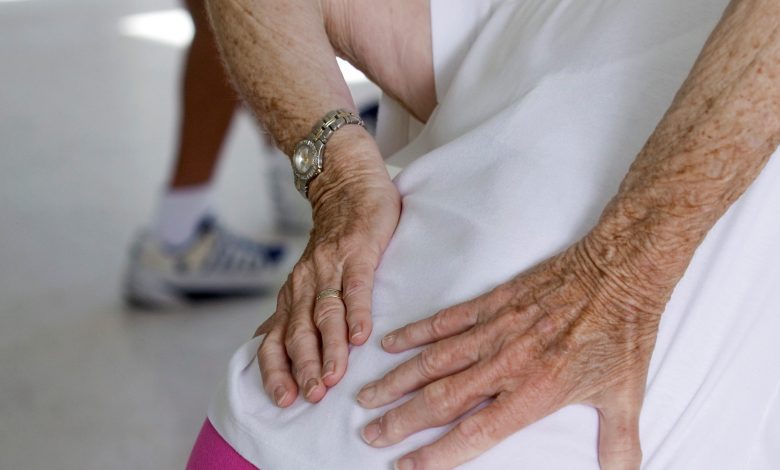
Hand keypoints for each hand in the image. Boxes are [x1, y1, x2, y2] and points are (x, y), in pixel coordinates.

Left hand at [255, 126, 400, 405]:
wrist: (348, 186)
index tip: (284, 400)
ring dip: (329, 348)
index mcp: (292, 295)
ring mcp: (331, 269)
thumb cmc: (332, 240)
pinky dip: (358, 312)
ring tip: (335, 376)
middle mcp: (305, 285)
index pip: (277, 339)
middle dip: (303, 366)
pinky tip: (363, 336)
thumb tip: (264, 343)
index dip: (279, 370)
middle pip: (300, 333)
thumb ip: (290, 312)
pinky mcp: (358, 254)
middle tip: (311, 396)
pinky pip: (356, 287)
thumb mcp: (305, 279)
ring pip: (325, 314)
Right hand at [356, 236, 669, 469]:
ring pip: (433, 362)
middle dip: (401, 421)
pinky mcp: (493, 303)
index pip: (474, 432)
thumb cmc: (621, 333)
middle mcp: (505, 365)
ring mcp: (494, 331)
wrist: (619, 271)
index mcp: (534, 392)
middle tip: (370, 434)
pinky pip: (445, 321)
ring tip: (366, 397)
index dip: (436, 454)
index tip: (405, 467)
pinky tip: (390, 345)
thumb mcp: (626, 394)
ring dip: (397, 382)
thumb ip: (620, 442)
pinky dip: (415, 333)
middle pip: (440, 399)